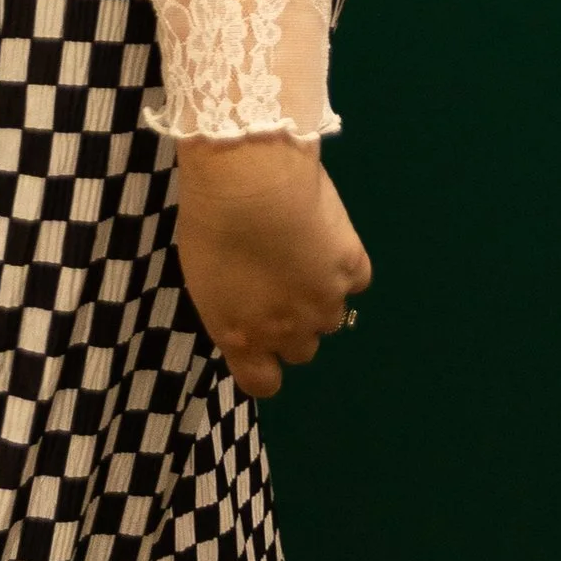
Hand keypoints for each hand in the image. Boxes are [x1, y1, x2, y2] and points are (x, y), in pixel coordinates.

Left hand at [170, 137, 368, 399]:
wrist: (250, 178)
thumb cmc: (210, 220)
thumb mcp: (203, 278)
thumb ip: (229, 307)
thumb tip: (245, 307)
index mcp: (242, 338)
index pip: (263, 383)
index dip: (265, 364)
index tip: (262, 340)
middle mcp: (288, 332)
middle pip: (302, 349)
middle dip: (293, 323)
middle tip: (282, 283)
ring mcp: (325, 302)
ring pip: (332, 317)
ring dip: (320, 294)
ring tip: (303, 252)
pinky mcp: (352, 268)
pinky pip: (357, 279)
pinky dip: (346, 264)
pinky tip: (328, 236)